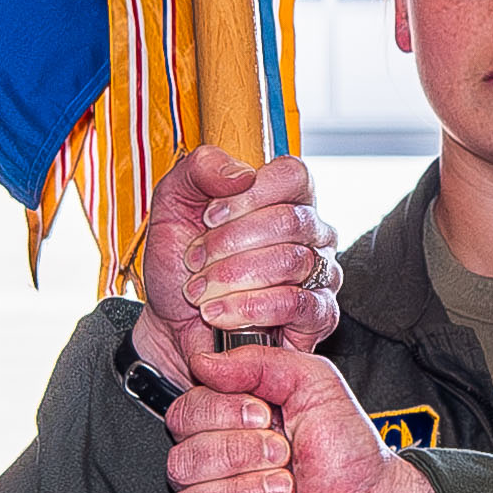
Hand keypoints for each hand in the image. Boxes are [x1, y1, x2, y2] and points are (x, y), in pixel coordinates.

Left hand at [133, 147, 339, 388]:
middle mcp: (311, 232)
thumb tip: (241, 173)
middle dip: (229, 243)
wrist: (172, 323)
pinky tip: (220, 313)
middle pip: (290, 220)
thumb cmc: (181, 265)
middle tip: (196, 260)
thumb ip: (199, 169)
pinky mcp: (320, 315)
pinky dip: (249, 308)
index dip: (248, 195)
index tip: (209, 217)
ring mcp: (321, 273)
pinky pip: (295, 304)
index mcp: (285, 198)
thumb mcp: (173, 203)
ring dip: (232, 278)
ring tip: (201, 291)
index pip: (292, 175)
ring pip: (290, 262)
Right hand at [165, 346, 457, 492]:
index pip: (184, 414)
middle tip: (283, 454)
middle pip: (182, 460)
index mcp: (225, 429)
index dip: (220, 412)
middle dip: (238, 453)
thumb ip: (260, 362)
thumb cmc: (347, 455)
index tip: (264, 414)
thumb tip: (205, 360)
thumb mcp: (314, 385)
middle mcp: (214, 473)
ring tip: (284, 490)